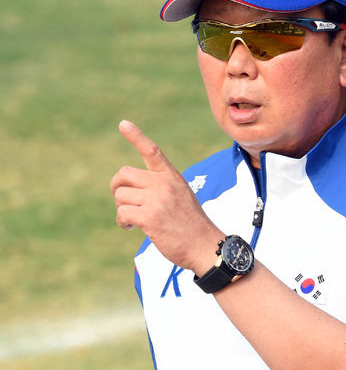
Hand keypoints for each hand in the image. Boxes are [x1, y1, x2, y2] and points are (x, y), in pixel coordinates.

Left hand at [109, 120, 222, 273]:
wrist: (204, 245)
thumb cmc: (191, 225)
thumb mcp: (181, 196)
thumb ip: (160, 188)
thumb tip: (131, 191)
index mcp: (172, 177)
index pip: (152, 151)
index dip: (136, 136)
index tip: (123, 124)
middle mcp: (164, 184)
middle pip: (124, 174)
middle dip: (117, 187)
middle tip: (123, 201)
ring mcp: (157, 199)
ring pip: (120, 196)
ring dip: (121, 210)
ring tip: (133, 220)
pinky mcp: (150, 217)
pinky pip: (122, 213)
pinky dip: (123, 222)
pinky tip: (132, 227)